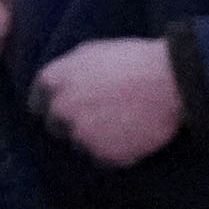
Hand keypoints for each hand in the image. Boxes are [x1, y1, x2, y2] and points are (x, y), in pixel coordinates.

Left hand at [34, 34, 185, 165]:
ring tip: (121, 122)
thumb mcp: (91, 51)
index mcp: (54, 81)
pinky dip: (116, 150)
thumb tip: (55, 85)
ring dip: (95, 137)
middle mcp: (61, 111)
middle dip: (71, 122)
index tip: (67, 105)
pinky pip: (104, 158)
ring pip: (81, 144)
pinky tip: (132, 134)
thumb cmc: (133, 59)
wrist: (170, 81)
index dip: (51, 104)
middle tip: (99, 114)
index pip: (37, 102)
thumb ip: (66, 70)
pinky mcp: (104, 156)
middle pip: (56, 126)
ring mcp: (81, 136)